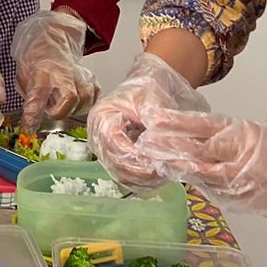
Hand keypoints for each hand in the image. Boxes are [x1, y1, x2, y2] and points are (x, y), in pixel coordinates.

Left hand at [10, 9, 97, 130]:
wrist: (51, 41)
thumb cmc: (36, 60)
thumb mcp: (23, 75)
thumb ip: (29, 96)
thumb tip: (30, 120)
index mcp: (42, 72)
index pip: (38, 96)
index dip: (33, 114)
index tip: (28, 127)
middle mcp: (64, 73)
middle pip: (70, 97)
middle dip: (60, 112)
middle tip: (50, 114)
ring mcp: (80, 75)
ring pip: (86, 98)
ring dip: (74, 110)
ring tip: (63, 108)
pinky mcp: (90, 78)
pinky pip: (95, 96)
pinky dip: (87, 105)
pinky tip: (76, 104)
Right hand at [87, 51, 208, 189]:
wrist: (156, 85)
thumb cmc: (152, 88)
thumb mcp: (153, 100)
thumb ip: (155, 121)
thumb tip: (157, 143)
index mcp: (102, 118)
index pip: (113, 145)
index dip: (134, 156)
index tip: (156, 161)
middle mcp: (100, 137)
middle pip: (115, 164)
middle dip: (141, 171)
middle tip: (164, 169)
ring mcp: (110, 150)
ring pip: (123, 175)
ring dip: (145, 178)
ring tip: (166, 171)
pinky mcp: (122, 159)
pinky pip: (131, 178)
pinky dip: (147, 180)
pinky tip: (163, 173)